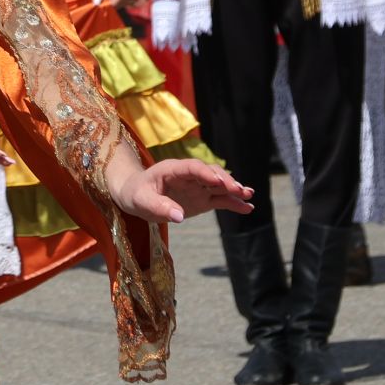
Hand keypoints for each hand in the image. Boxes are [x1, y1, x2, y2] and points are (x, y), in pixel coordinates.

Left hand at [112, 159, 250, 224]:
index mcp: (172, 169)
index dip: (205, 172)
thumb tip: (179, 217)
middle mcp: (189, 175)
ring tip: (248, 195)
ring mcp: (198, 187)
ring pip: (219, 185)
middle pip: (210, 173)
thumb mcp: (141, 201)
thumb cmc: (135, 195)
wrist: (135, 197)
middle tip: (238, 190)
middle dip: (225, 180)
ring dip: (234, 190)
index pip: (192, 167)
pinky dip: (233, 203)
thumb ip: (159, 206)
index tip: (217, 180)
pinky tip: (247, 208)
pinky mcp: (203, 199)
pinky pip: (220, 199)